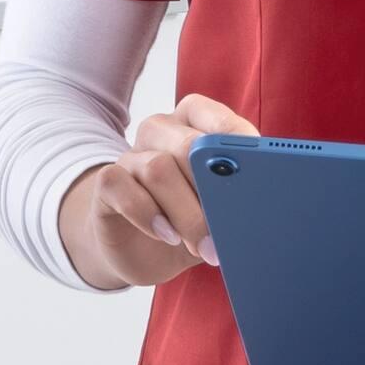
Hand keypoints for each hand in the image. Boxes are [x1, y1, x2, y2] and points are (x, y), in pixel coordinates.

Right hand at [57, 94, 257, 291]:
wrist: (140, 249)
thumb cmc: (186, 220)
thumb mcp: (216, 208)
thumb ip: (232, 194)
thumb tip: (255, 198)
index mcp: (191, 125)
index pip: (210, 115)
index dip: (233, 138)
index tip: (257, 169)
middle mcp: (159, 133)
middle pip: (186, 145)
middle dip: (211, 190)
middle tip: (228, 229)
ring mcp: (130, 156)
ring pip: (157, 169)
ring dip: (185, 213)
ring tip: (203, 246)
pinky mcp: (107, 184)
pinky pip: (120, 186)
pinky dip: (148, 215)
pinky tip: (167, 235)